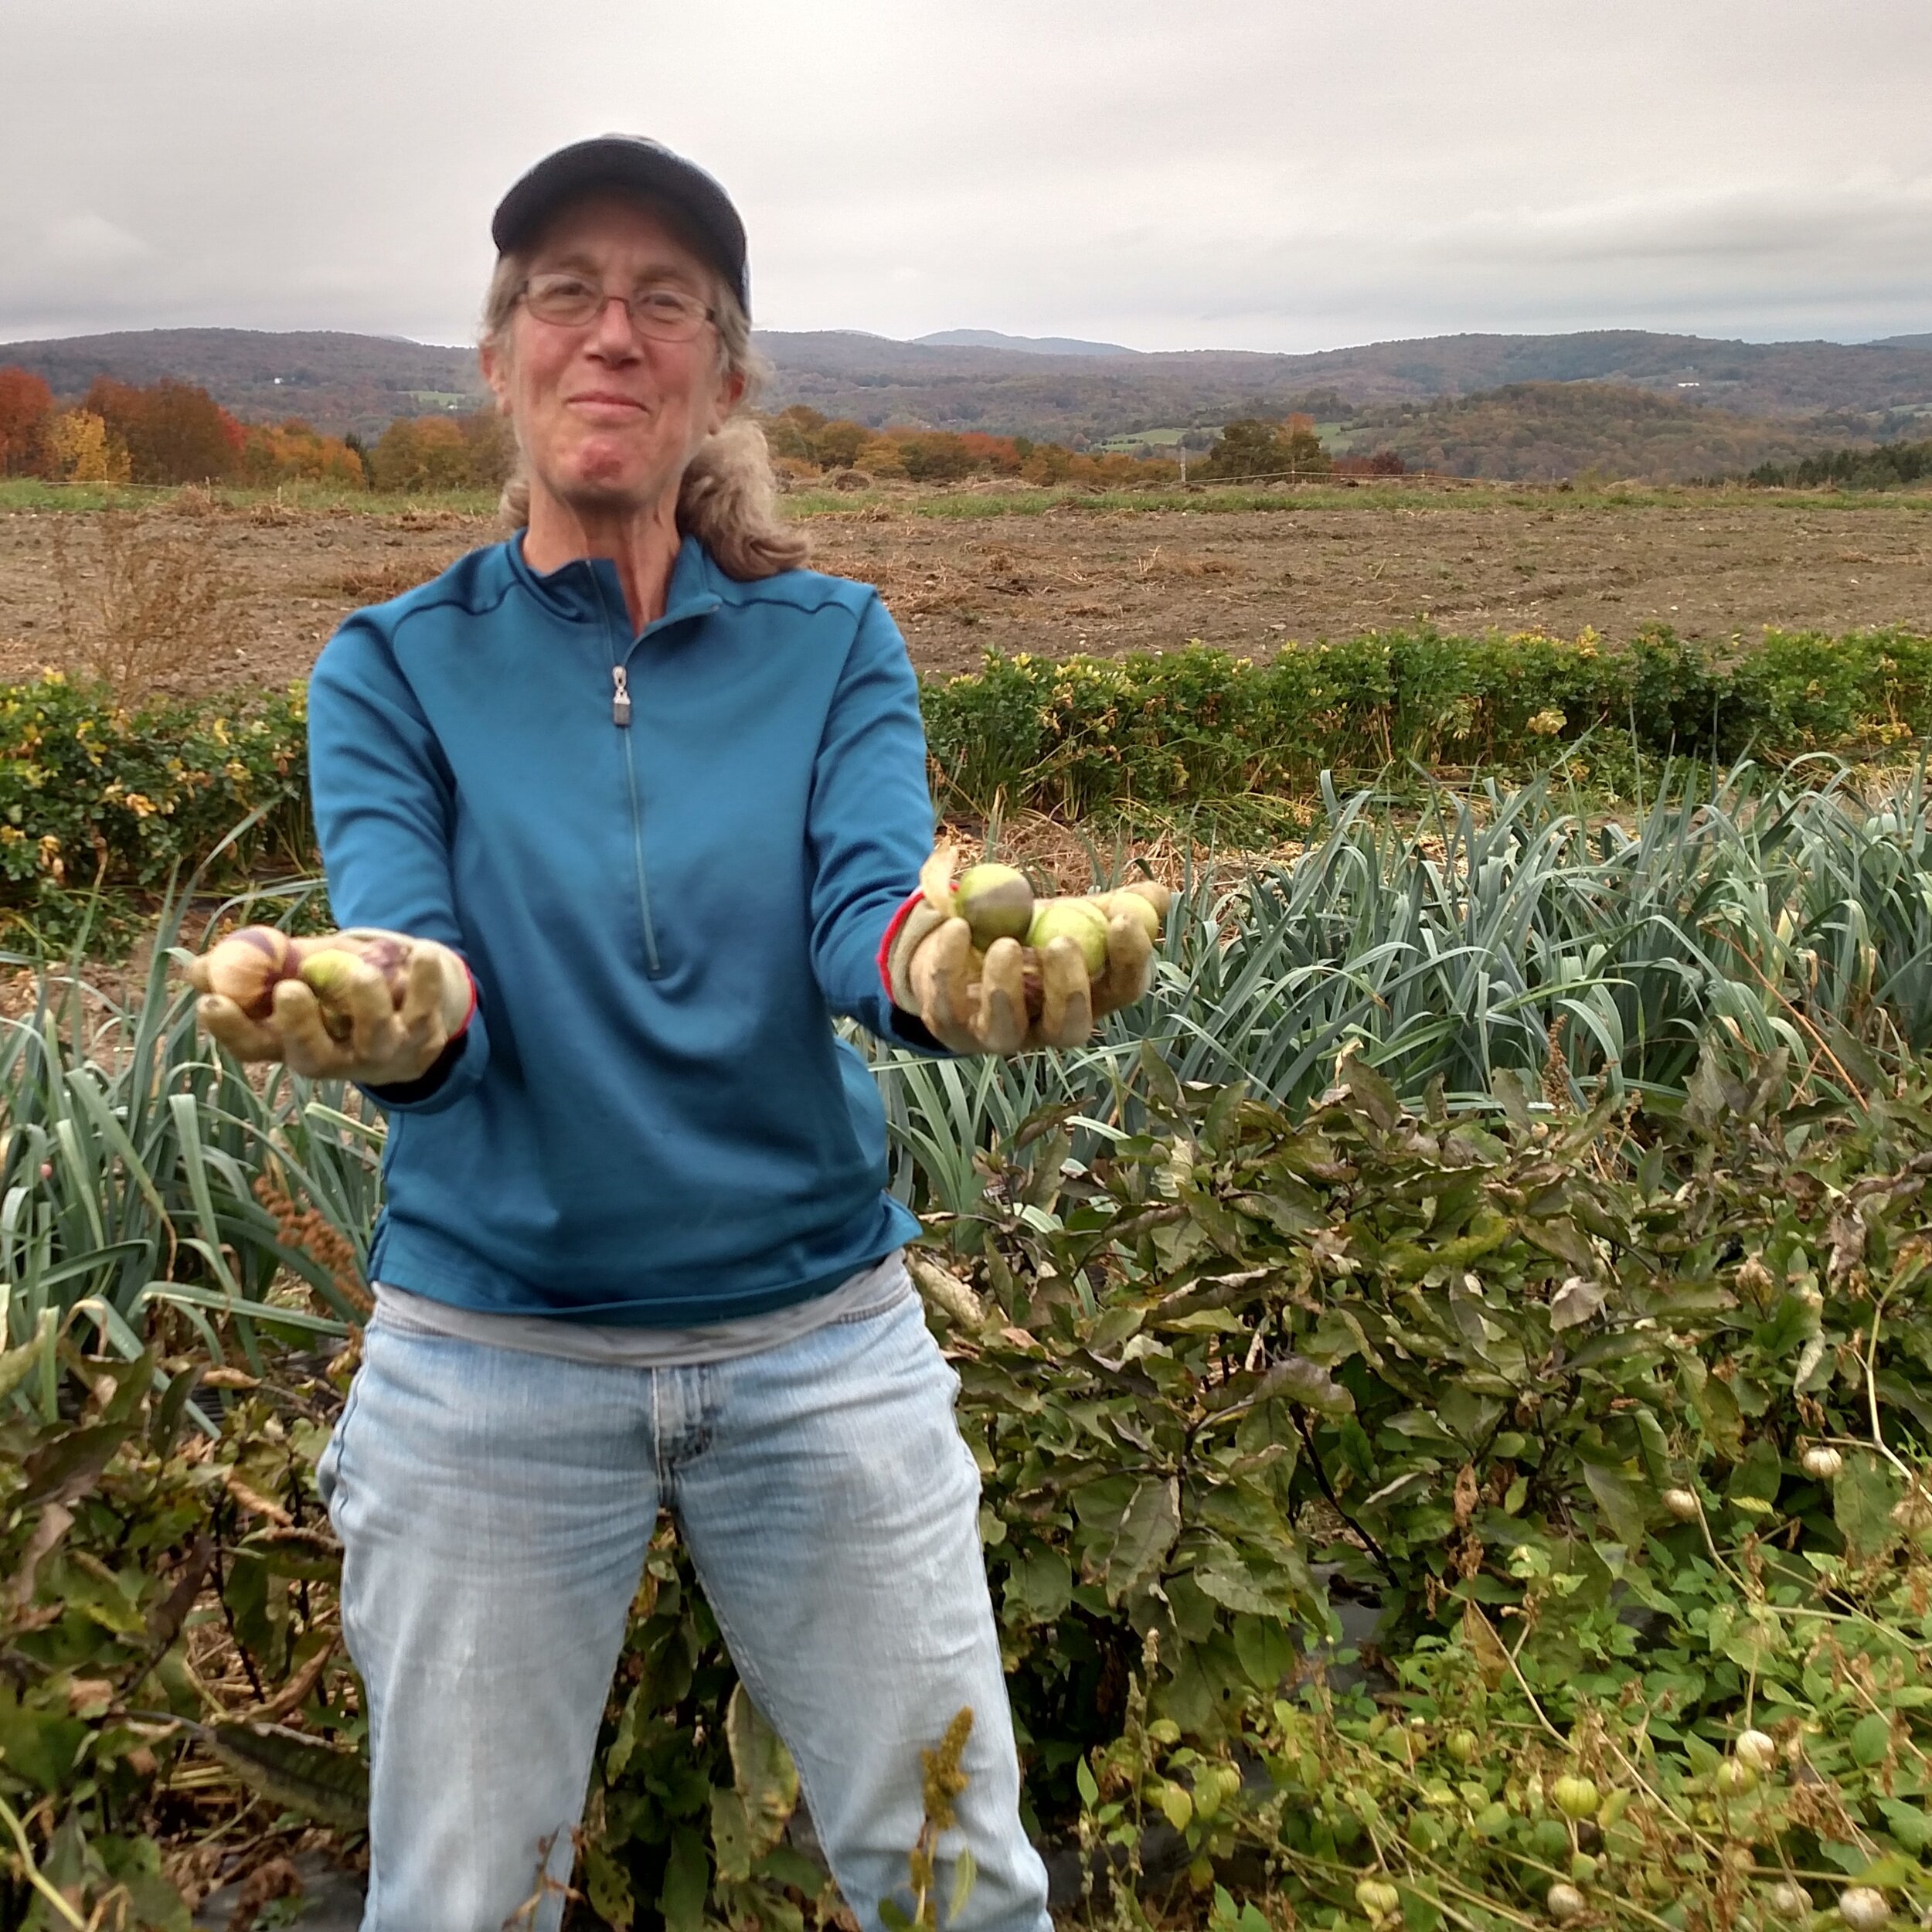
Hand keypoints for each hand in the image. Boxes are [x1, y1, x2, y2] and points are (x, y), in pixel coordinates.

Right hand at [189, 927, 473, 1084]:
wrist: (418, 1004)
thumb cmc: (343, 988)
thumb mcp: (302, 975)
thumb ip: (260, 970)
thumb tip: (194, 969)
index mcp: (296, 1042)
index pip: (255, 1048)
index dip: (231, 1030)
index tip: (211, 1002)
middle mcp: (337, 1057)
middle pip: (312, 1056)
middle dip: (299, 1026)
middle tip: (289, 990)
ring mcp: (382, 1051)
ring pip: (372, 1036)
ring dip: (364, 1001)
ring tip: (361, 970)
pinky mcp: (423, 1038)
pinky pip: (425, 1010)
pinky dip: (424, 981)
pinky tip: (420, 952)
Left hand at [887, 849, 1169, 1054]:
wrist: (954, 937)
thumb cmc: (1026, 928)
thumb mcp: (1068, 912)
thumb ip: (1110, 903)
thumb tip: (1158, 897)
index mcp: (1088, 996)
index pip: (1124, 990)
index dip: (1130, 959)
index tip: (1123, 919)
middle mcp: (1047, 1027)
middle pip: (1070, 1027)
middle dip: (1069, 989)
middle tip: (1062, 942)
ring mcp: (999, 1035)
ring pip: (1006, 1031)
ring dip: (1006, 988)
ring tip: (1005, 942)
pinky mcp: (952, 1030)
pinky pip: (948, 1008)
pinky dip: (950, 966)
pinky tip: (956, 927)